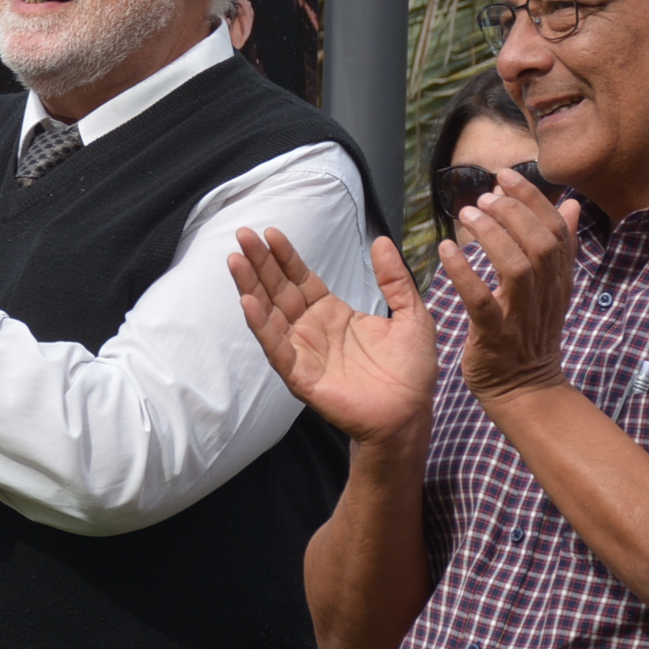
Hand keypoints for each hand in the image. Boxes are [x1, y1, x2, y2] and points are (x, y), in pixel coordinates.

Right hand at [228, 228, 437, 446]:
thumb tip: (382, 241)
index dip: (285, 256)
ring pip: (269, 314)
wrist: (409, 415)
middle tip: (243, 235)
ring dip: (251, 287)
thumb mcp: (412, 316)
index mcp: (333, 313)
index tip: (271, 232)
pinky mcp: (299, 375)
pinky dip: (260, 325)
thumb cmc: (411, 372)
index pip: (301, 278)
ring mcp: (302, 352)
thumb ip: (396, 280)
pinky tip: (248, 302)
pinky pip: (275, 348)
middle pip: (279, 289)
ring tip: (236, 261)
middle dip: (260, 263)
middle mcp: (311, 329)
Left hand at [434, 174, 581, 401]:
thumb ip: (559, 247)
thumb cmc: (530, 334)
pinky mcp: (495, 337)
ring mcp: (521, 317)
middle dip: (514, 212)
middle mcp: (545, 295)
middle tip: (484, 196)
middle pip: (541, 244)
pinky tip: (446, 251)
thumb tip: (572, 205)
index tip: (505, 176)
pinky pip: (481, 301)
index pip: (557, 231)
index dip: (533, 199)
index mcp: (558, 281)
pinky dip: (464, 273)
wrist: (525, 391)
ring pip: (517, 268)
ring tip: (466, 215)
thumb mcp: (551, 289)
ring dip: (492, 236)